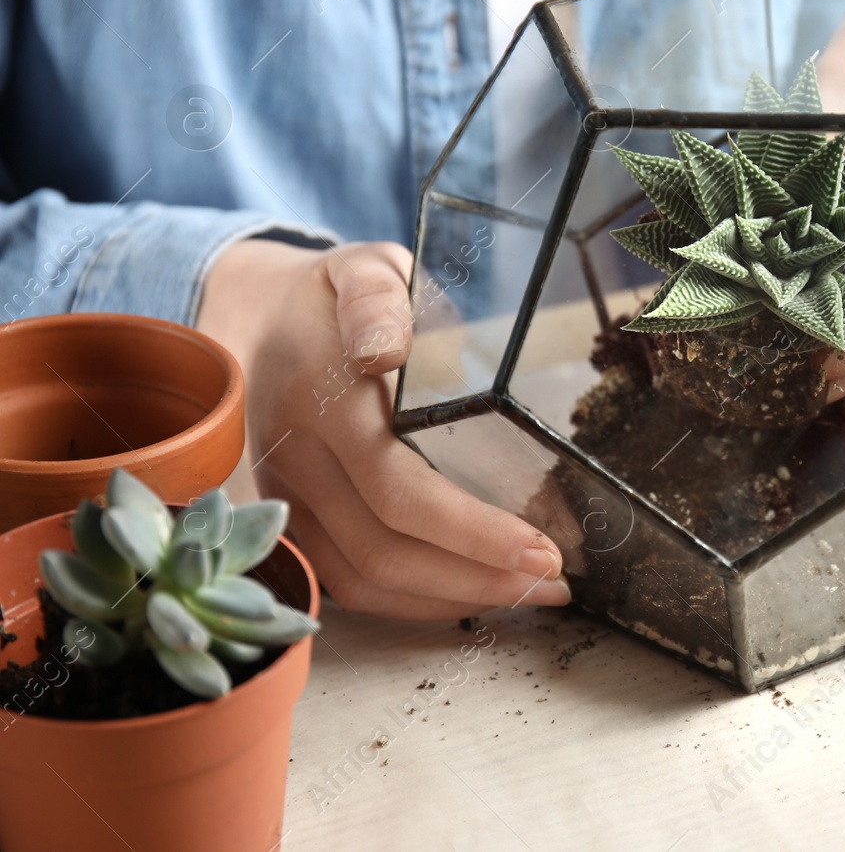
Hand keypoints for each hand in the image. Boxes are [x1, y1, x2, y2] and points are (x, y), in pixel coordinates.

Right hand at [197, 239, 570, 619]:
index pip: (399, 491)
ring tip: (529, 595)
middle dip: (477, 577)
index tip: (542, 549)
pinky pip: (346, 583)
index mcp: (322, 400)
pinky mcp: (290, 521)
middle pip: (385, 551)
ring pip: (364, 580)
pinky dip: (411, 601)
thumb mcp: (366, 270)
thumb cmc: (340, 297)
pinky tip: (470, 593)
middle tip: (555, 581)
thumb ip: (378, 299)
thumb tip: (384, 348)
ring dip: (451, 599)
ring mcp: (285, 497)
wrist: (263, 317)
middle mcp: (296, 458)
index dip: (473, 533)